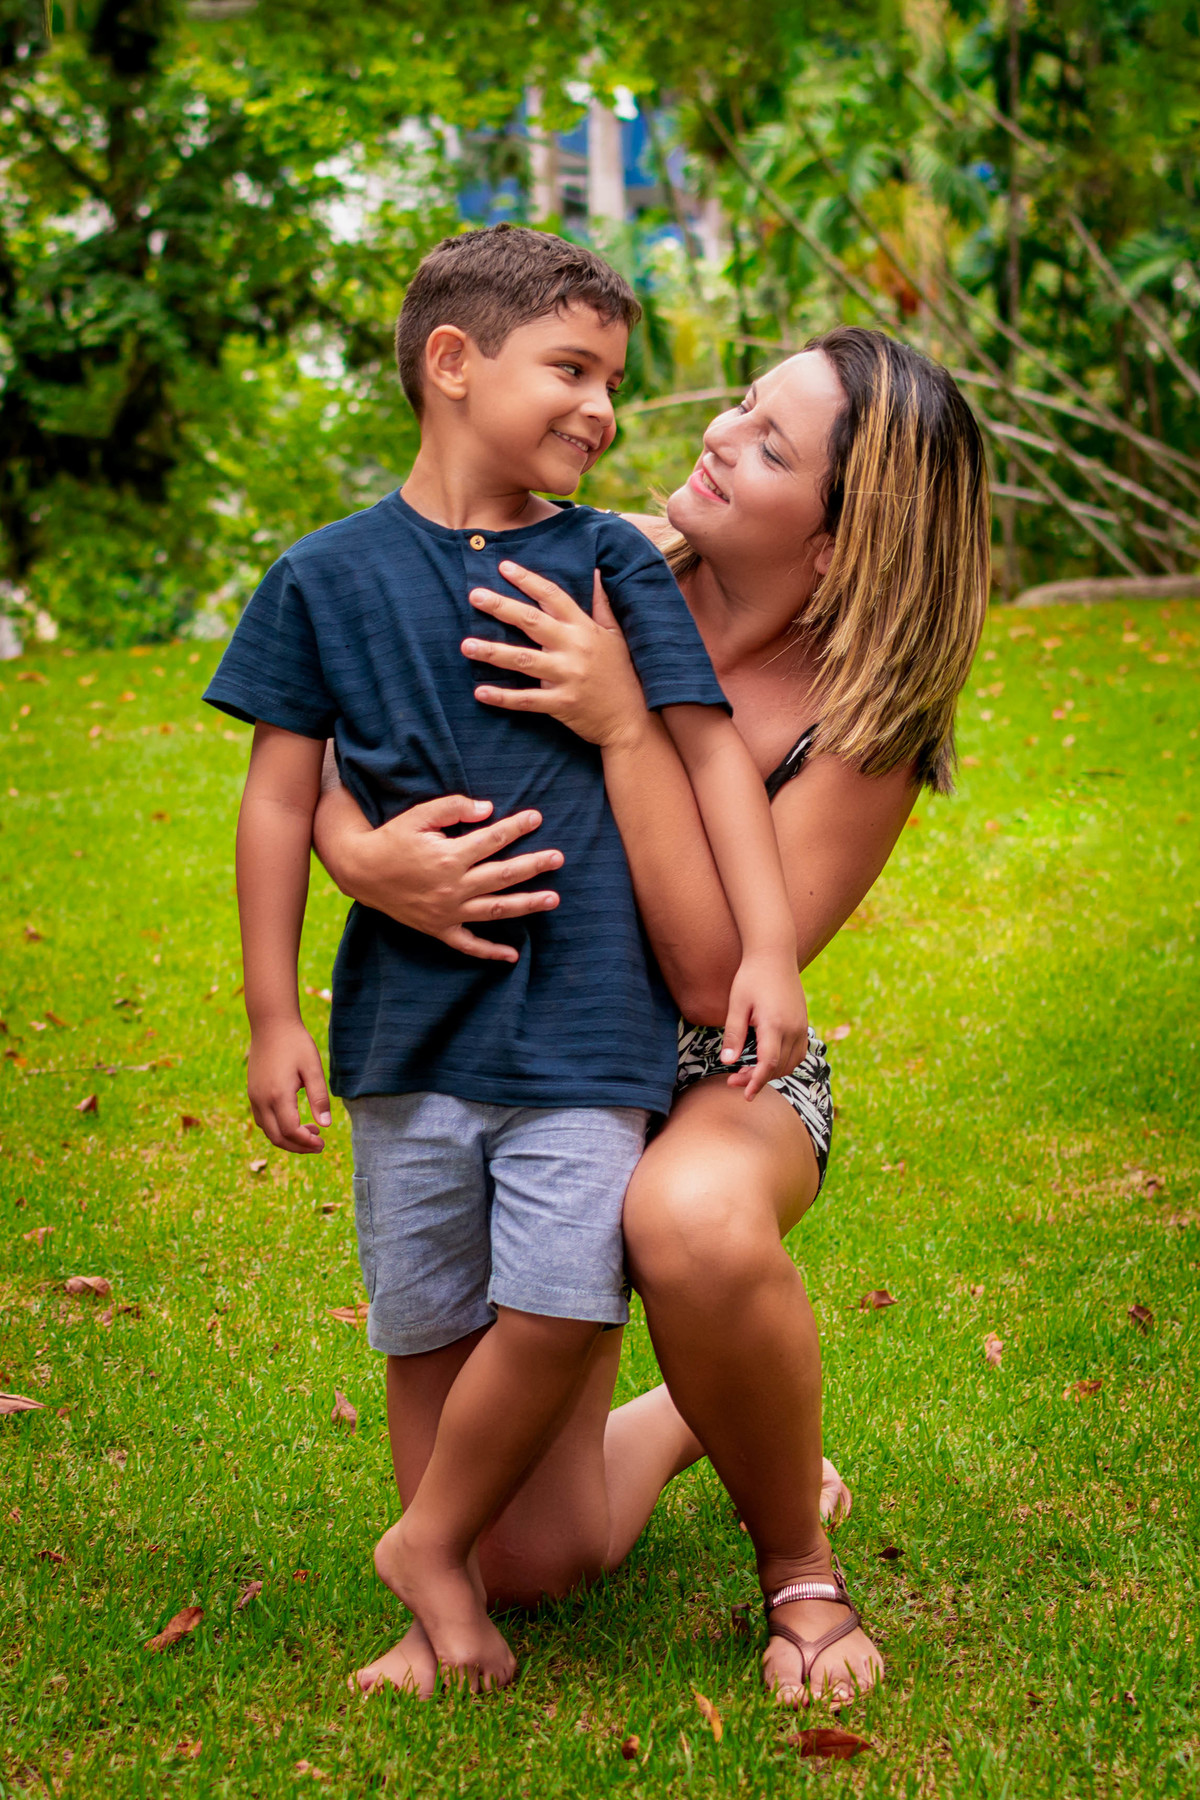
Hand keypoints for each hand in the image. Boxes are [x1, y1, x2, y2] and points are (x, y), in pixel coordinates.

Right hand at [248, 1019, 332, 1151]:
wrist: (271, 1024)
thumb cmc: (296, 1043)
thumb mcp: (313, 1068)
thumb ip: (319, 1097)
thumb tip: (325, 1125)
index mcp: (278, 1095)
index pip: (290, 1131)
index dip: (306, 1142)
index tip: (323, 1143)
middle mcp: (262, 1100)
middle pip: (277, 1137)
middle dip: (298, 1147)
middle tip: (319, 1145)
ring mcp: (254, 1097)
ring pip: (268, 1131)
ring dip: (288, 1138)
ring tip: (311, 1133)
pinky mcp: (253, 1093)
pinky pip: (262, 1120)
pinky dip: (278, 1128)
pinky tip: (295, 1121)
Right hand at [315, 792, 563, 963]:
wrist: (360, 870)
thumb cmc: (391, 838)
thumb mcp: (419, 815)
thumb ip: (454, 808)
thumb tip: (489, 809)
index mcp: (448, 856)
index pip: (492, 840)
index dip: (516, 827)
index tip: (537, 817)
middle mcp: (452, 887)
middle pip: (503, 875)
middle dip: (534, 865)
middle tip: (559, 858)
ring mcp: (447, 912)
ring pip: (495, 910)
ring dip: (527, 905)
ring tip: (554, 899)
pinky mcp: (439, 929)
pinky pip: (468, 944)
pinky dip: (490, 952)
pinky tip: (513, 955)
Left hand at [464, 561, 647, 747]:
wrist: (631, 719)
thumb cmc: (621, 673)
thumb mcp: (615, 635)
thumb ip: (601, 604)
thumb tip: (595, 572)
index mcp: (584, 628)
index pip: (553, 596)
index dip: (527, 580)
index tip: (504, 567)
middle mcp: (574, 649)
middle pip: (532, 622)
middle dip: (502, 607)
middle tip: (475, 596)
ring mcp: (567, 677)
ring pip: (524, 660)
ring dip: (494, 652)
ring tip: (466, 645)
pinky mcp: (561, 704)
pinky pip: (527, 700)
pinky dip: (503, 698)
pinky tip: (480, 692)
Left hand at [720, 952, 809, 1100]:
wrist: (774, 954)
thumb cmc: (751, 977)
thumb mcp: (737, 1005)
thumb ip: (734, 1034)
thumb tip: (727, 1063)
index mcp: (775, 1024)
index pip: (768, 1064)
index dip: (756, 1082)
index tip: (745, 1095)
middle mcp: (793, 1028)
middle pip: (779, 1067)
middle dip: (758, 1079)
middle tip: (733, 1081)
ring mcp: (801, 1026)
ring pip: (792, 1063)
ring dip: (772, 1072)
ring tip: (747, 1072)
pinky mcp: (803, 1022)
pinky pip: (799, 1052)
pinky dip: (784, 1062)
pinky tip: (766, 1060)